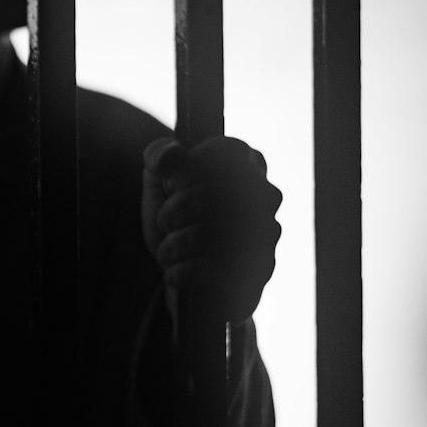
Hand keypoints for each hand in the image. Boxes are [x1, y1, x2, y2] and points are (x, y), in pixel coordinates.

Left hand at [141, 136, 281, 323]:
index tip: (169, 184)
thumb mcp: (158, 179)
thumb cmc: (177, 216)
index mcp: (247, 162)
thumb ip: (158, 155)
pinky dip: (182, 272)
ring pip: (207, 235)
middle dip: (172, 212)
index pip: (222, 153)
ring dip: (173, 245)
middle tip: (165, 222)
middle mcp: (266, 194)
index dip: (185, 171)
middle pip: (208, 196)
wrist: (185, 271)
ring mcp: (268, 234)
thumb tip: (173, 155)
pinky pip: (213, 268)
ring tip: (166, 251)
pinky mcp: (261, 270)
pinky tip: (175, 273)